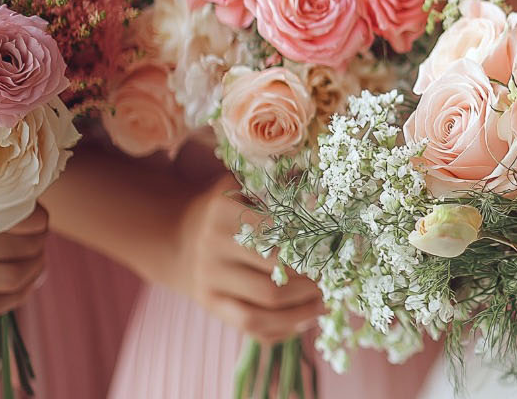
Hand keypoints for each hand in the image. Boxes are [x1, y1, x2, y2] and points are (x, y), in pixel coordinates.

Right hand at [0, 178, 46, 319]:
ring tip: (38, 256)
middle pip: (12, 250)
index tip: (39, 212)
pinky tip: (26, 283)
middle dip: (39, 242)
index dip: (35, 217)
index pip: (5, 216)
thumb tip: (25, 197)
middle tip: (42, 233)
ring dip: (34, 268)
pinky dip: (15, 297)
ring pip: (4, 279)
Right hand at [173, 177, 322, 341]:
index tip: (337, 250)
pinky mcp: (211, 305)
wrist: (179, 239)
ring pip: (266, 306)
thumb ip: (278, 191)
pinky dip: (284, 327)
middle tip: (336, 278)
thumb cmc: (228, 212)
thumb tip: (324, 201)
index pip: (278, 235)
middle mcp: (212, 247)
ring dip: (304, 309)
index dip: (312, 246)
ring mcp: (209, 280)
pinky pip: (251, 326)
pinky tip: (305, 319)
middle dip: (313, 281)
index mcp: (224, 212)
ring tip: (326, 301)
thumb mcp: (244, 189)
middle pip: (275, 274)